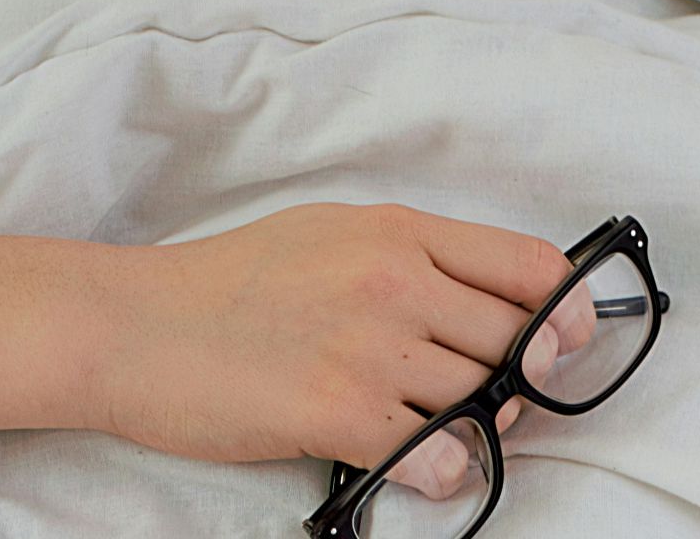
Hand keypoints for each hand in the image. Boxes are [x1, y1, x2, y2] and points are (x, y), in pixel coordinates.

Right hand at [89, 202, 591, 496]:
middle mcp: (394, 279)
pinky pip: (436, 452)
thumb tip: (486, 301)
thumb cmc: (226, 282)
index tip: (568, 340)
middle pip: (517, 340)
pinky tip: (419, 462)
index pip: (529, 265)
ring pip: (482, 397)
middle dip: (523, 379)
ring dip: (480, 426)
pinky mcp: (336, 410)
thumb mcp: (329, 233)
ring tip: (444, 431)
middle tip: (497, 399)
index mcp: (397, 231)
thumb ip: (411, 258)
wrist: (131, 325)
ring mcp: (368, 346)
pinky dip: (443, 468)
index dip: (566, 310)